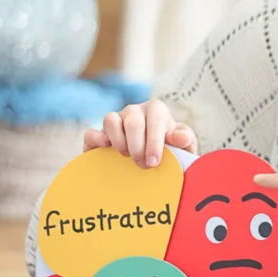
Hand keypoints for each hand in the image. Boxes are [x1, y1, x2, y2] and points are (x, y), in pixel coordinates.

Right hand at [82, 99, 196, 167]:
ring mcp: (116, 120)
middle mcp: (134, 111)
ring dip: (119, 142)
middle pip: (133, 122)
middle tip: (144, 166)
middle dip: (138, 147)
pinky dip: (96, 139)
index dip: (154, 141)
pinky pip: (92, 132)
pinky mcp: (99, 134)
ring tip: (128, 157)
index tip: (154, 162)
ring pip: (110, 121)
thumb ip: (185, 140)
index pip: (155, 119)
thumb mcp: (184, 146)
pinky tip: (105, 149)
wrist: (155, 161)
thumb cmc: (171, 150)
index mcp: (156, 110)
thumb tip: (180, 137)